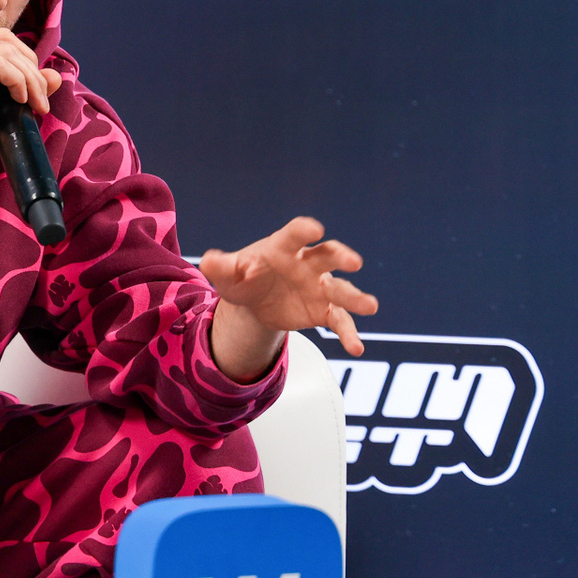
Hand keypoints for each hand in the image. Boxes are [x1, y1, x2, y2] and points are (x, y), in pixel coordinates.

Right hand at [0, 29, 61, 217]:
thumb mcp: (4, 112)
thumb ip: (27, 89)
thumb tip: (55, 75)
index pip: (0, 41)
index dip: (24, 60)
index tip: (35, 92)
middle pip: (6, 41)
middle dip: (32, 67)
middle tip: (40, 101)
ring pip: (8, 51)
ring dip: (31, 78)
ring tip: (36, 106)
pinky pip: (2, 64)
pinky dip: (20, 82)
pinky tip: (21, 103)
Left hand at [200, 217, 378, 379]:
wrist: (256, 300)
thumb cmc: (244, 277)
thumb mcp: (227, 274)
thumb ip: (221, 267)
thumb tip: (208, 262)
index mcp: (284, 248)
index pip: (295, 234)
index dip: (305, 230)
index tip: (314, 229)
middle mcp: (308, 264)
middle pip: (328, 255)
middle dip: (342, 257)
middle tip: (354, 262)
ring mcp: (319, 287)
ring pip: (341, 289)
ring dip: (356, 297)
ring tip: (370, 306)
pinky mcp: (323, 311)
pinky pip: (340, 321)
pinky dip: (349, 333)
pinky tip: (356, 348)